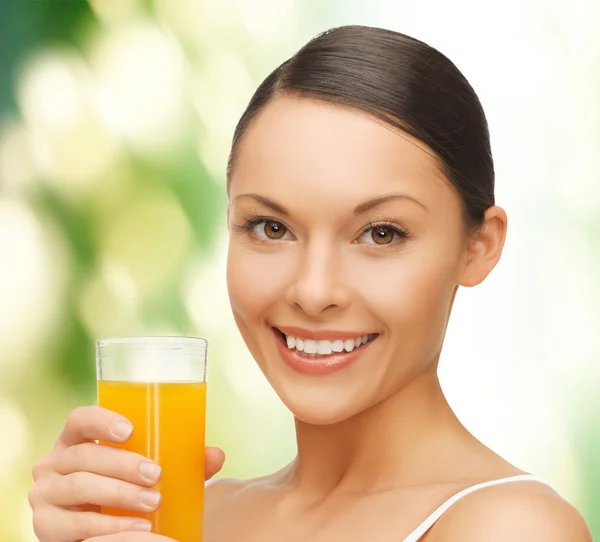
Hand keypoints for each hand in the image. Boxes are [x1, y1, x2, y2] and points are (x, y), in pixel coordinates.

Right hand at [29, 406, 224, 541]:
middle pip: (84, 455)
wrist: (98, 529)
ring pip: (79, 487)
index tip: (130, 430)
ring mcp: (44, 495)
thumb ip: (182, 462)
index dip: (101, 420)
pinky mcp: (45, 526)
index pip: (79, 420)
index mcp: (76, 440)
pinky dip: (106, 527)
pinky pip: (71, 525)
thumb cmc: (125, 489)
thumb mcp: (149, 472)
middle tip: (156, 475)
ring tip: (153, 502)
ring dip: (118, 495)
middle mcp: (53, 463)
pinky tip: (134, 530)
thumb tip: (216, 455)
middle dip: (122, 465)